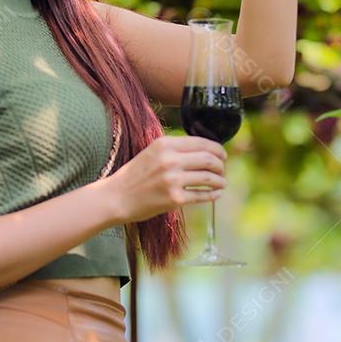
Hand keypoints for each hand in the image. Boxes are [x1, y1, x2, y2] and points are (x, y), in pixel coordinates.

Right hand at [107, 134, 226, 224]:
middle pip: (208, 159)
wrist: (117, 197)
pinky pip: (201, 195)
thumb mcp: (153, 152)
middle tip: (222, 169)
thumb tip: (205, 150)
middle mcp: (170, 159)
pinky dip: (213, 195)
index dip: (217, 149)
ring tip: (221, 182)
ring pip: (208, 177)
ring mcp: (172, 180)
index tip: (222, 155)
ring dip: (220, 180)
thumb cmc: (136, 174)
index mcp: (165, 144)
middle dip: (220, 165)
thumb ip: (175, 149)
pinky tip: (216, 194)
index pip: (201, 142)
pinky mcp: (174, 199)